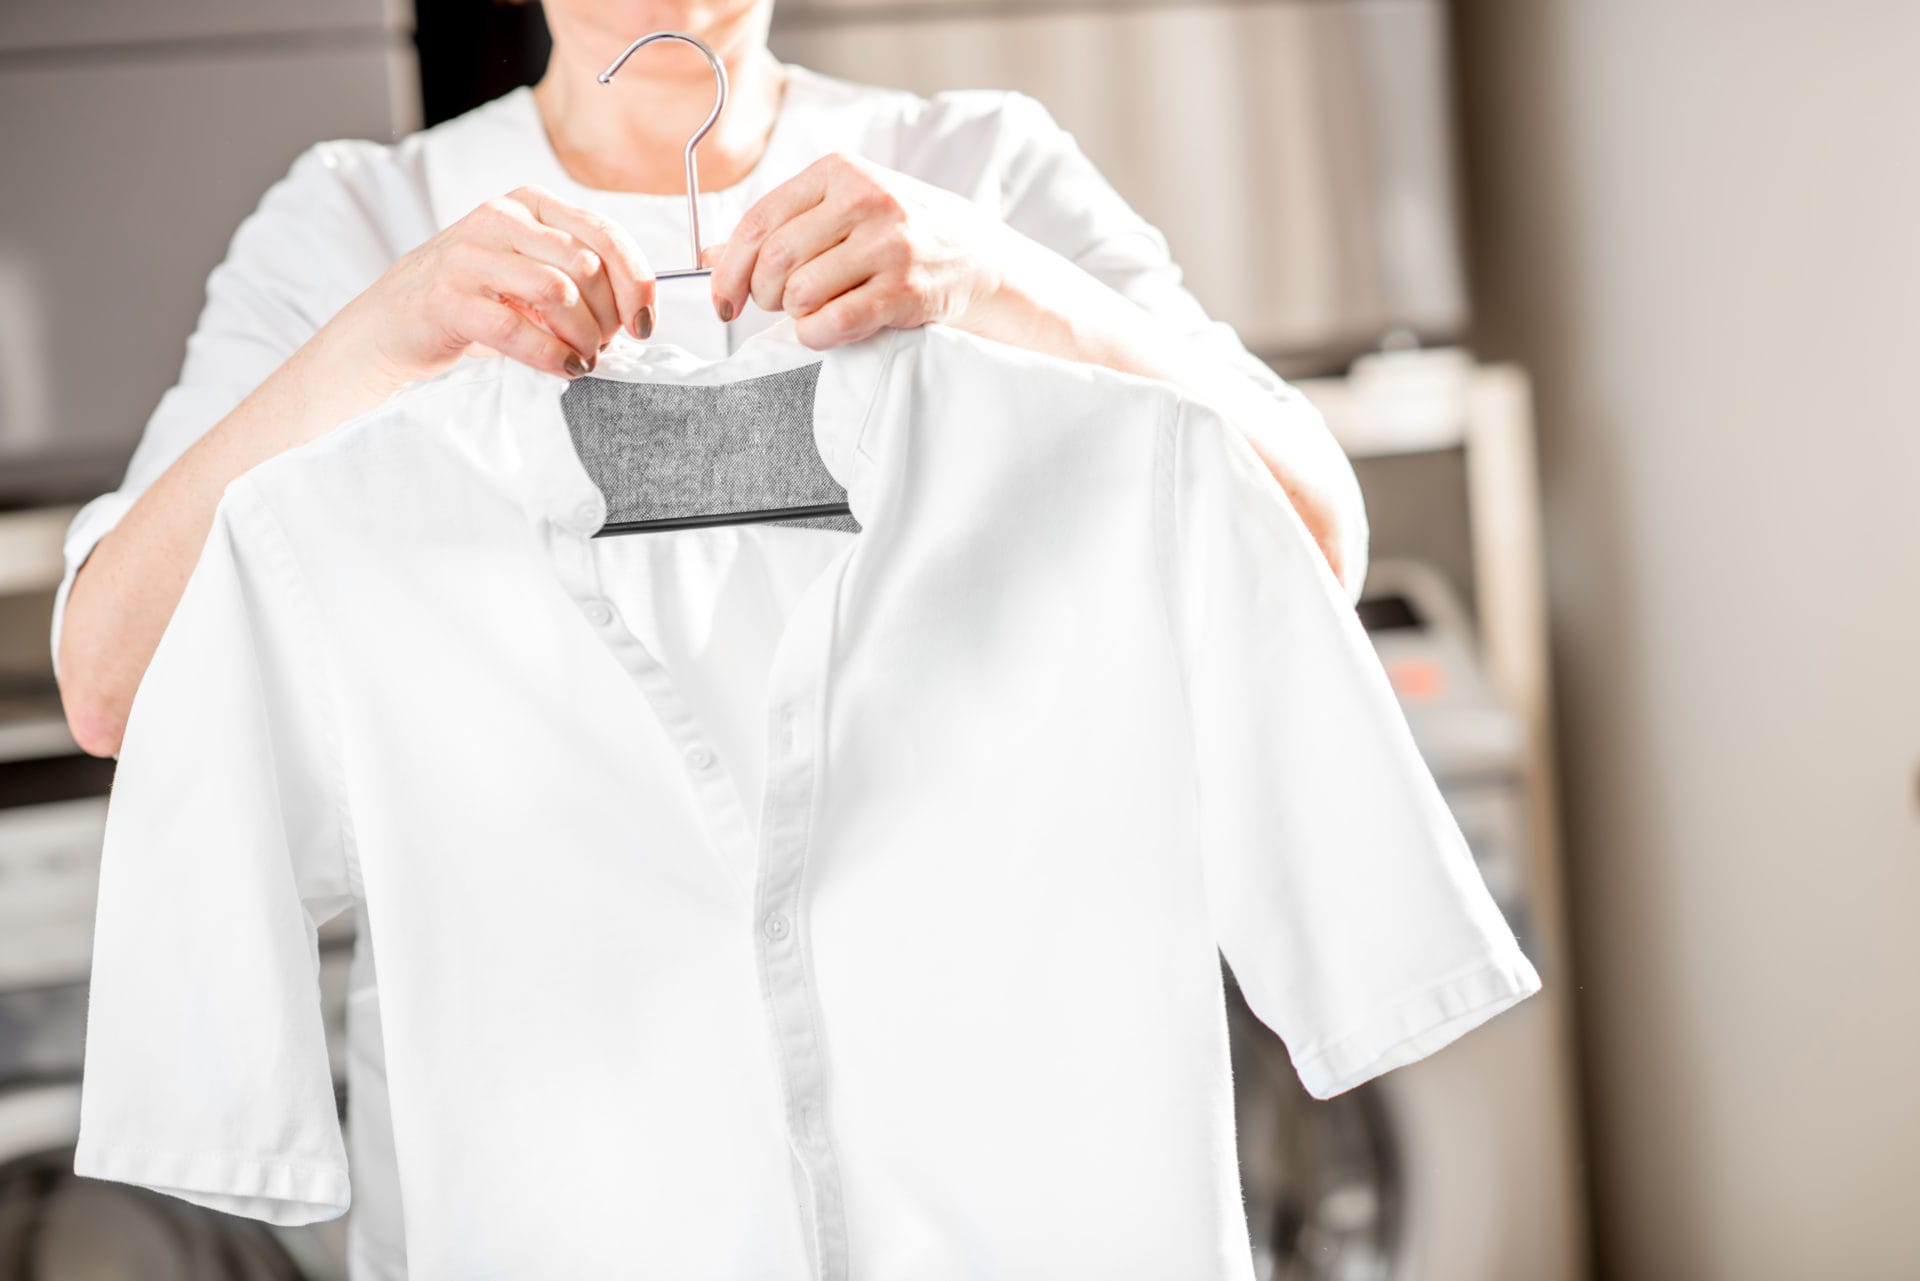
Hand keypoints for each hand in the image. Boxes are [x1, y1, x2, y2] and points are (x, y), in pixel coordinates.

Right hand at [335, 185, 657, 389]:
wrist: (394, 325)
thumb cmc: (473, 301)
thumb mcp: (530, 273)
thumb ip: (578, 274)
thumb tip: (640, 307)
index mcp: (528, 204)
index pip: (605, 233)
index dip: (638, 282)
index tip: (645, 323)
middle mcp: (499, 219)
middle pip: (587, 266)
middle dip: (608, 317)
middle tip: (601, 347)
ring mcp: (469, 256)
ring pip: (558, 293)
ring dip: (582, 337)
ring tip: (582, 359)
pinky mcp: (447, 297)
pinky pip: (518, 327)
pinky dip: (551, 355)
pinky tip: (563, 368)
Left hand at [705, 152, 1015, 348]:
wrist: (979, 258)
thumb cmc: (899, 235)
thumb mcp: (843, 211)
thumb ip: (780, 226)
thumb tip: (708, 255)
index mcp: (840, 172)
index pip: (760, 221)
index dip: (729, 268)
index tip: (723, 300)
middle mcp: (866, 200)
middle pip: (776, 259)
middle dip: (763, 294)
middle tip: (776, 305)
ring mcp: (890, 245)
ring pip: (802, 293)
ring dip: (794, 315)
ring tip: (813, 311)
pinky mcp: (906, 291)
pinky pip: (833, 323)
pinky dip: (816, 336)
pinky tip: (825, 331)